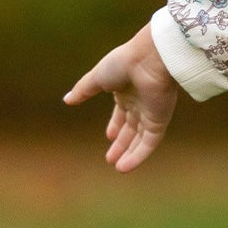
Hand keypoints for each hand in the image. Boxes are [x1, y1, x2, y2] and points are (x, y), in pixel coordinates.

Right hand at [64, 23, 178, 171]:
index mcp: (127, 90)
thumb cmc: (124, 63)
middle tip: (111, 158)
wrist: (149, 59)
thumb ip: (84, 90)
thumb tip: (67, 100)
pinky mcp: (160, 120)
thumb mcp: (97, 78)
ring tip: (118, 167)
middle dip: (122, 143)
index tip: (109, 136)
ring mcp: (152, 112)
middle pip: (132, 128)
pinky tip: (126, 167)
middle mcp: (141, 102)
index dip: (116, 124)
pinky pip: (150, 142)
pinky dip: (139, 155)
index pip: (122, 112)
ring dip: (129, 153)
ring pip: (140, 138)